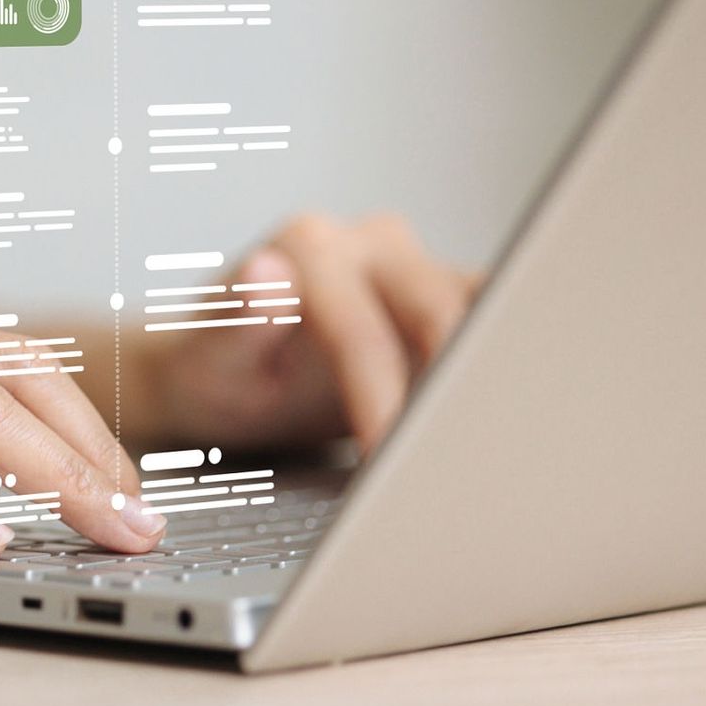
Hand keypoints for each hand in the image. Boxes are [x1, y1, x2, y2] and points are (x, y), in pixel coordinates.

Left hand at [138, 213, 480, 451]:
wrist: (224, 366)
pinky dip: (495, 366)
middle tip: (453, 462)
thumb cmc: (214, 370)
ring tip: (481, 443)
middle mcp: (370, 243)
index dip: (380, 400)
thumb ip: (238, 323)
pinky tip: (494, 416)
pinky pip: (490, 320)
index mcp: (312, 248)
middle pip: (439, 308)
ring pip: (481, 307)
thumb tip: (267, 273)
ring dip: (486, 372)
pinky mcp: (444, 296)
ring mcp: (414, 265)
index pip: (363, 331)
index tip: (385, 458)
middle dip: (449, 389)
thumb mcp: (210, 362)